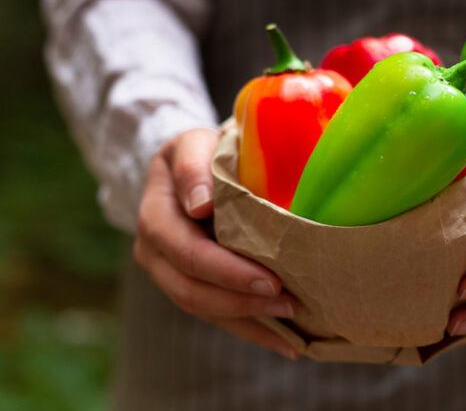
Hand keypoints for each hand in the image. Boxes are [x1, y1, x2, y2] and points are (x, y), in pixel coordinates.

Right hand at [134, 128, 299, 359]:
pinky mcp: (188, 284)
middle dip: (241, 302)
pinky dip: (249, 328)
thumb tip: (200, 205)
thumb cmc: (199, 151)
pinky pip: (215, 314)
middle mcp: (153, 252)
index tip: (269, 280)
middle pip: (191, 290)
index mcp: (155, 215)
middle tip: (289, 303)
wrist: (184, 166)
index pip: (187, 252)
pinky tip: (285, 342)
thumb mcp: (192, 143)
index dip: (227, 271)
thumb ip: (193, 167)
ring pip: (202, 309)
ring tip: (292, 331)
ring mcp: (168, 273)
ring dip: (249, 322)